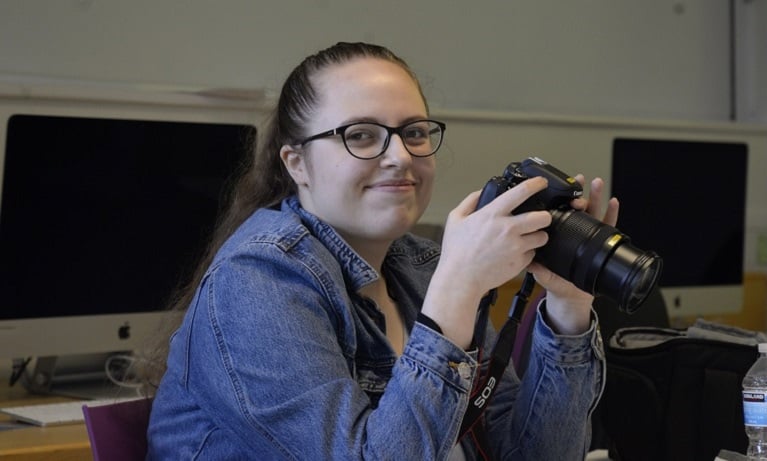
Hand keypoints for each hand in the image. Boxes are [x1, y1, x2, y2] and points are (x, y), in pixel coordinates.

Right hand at [422, 176, 552, 347]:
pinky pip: (533, 254)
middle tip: (540, 218)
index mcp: (492, 215)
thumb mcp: (455, 219)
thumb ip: (469, 202)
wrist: (460, 280)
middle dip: (544, 216)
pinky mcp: (520, 263)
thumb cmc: (456, 253)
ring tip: (528, 238)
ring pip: (542, 236)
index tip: (540, 183)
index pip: (521, 192)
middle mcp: (507, 229)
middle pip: (542, 217)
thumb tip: (481, 192)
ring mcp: (515, 247)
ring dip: (538, 236)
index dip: (535, 184)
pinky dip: (527, 253)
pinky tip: (515, 253)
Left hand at [527, 175, 619, 334]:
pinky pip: (608, 226)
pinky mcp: (601, 242)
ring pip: (593, 211)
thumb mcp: (543, 274)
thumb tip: (531, 262)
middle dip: (578, 192)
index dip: (560, 199)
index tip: (560, 189)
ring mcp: (588, 235)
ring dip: (595, 196)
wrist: (570, 295)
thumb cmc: (555, 281)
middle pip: (577, 207)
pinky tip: (613, 202)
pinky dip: (612, 213)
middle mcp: (574, 231)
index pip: (559, 212)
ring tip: (596, 183)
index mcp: (558, 234)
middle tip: (579, 182)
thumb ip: (538, 269)